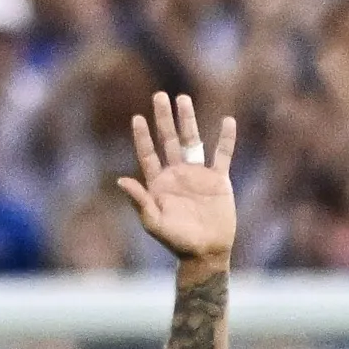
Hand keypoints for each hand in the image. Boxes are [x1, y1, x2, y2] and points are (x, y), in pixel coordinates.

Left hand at [115, 91, 238, 266]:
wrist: (206, 253)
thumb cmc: (177, 242)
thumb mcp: (154, 223)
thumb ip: (139, 201)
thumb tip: (120, 180)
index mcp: (158, 184)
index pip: (148, 154)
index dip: (142, 136)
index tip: (137, 117)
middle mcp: (176, 174)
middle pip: (168, 140)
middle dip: (164, 118)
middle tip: (159, 95)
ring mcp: (198, 175)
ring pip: (192, 141)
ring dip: (188, 120)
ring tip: (183, 98)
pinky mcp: (218, 180)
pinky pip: (223, 155)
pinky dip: (226, 139)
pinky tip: (227, 121)